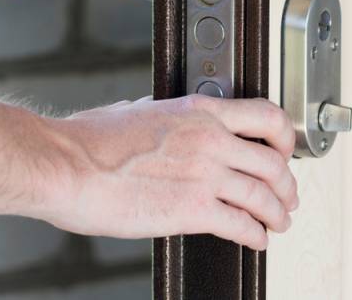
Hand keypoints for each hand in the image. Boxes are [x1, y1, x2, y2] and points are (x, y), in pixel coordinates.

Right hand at [38, 95, 297, 250]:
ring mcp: (205, 174)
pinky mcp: (193, 210)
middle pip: (274, 163)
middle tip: (287, 198)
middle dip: (287, 186)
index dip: (286, 138)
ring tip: (278, 224)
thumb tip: (169, 118)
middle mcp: (210, 139)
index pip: (266, 117)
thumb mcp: (139, 111)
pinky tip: (255, 240)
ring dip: (277, 214)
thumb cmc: (88, 141)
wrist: (64, 165)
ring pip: (265, 196)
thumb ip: (166, 115)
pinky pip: (241, 225)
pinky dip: (255, 236)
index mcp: (199, 111)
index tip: (285, 152)